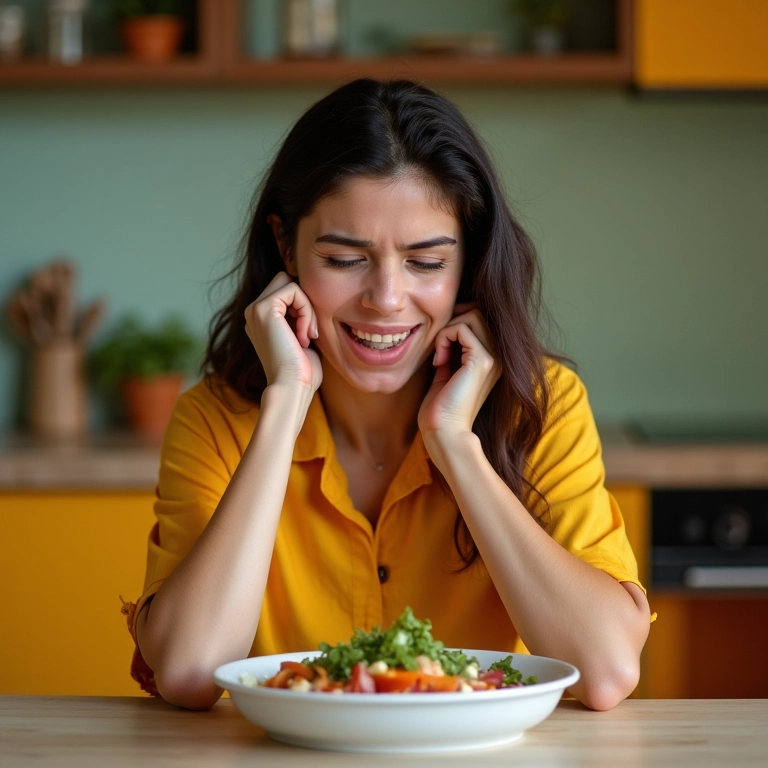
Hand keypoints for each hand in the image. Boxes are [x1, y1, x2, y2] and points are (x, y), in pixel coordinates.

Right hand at [244, 272, 322, 393]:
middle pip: (285, 281)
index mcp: (261, 319)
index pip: (286, 291)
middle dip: (304, 302)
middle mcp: (253, 312)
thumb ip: (300, 317)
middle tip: (309, 331)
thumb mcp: (301, 337)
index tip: (308, 335)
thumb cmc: (301, 371)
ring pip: (290, 283)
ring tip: (307, 335)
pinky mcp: (264, 308)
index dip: (303, 306)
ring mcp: (255, 309)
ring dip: (306, 308)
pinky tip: (303, 337)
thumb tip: (313, 298)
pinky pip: (294, 290)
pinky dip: (306, 311)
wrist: (291, 387)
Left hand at [418, 303, 500, 447]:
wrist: (444, 432)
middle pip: (477, 312)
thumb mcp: (447, 373)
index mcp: (491, 359)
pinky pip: (461, 328)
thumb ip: (451, 351)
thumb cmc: (441, 409)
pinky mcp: (482, 360)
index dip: (455, 323)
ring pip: (472, 315)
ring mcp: (493, 357)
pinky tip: (439, 361)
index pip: (479, 319)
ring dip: (447, 329)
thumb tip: (445, 331)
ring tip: (439, 355)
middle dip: (452, 321)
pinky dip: (444, 338)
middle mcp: (498, 356)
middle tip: (438, 347)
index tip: (440, 349)